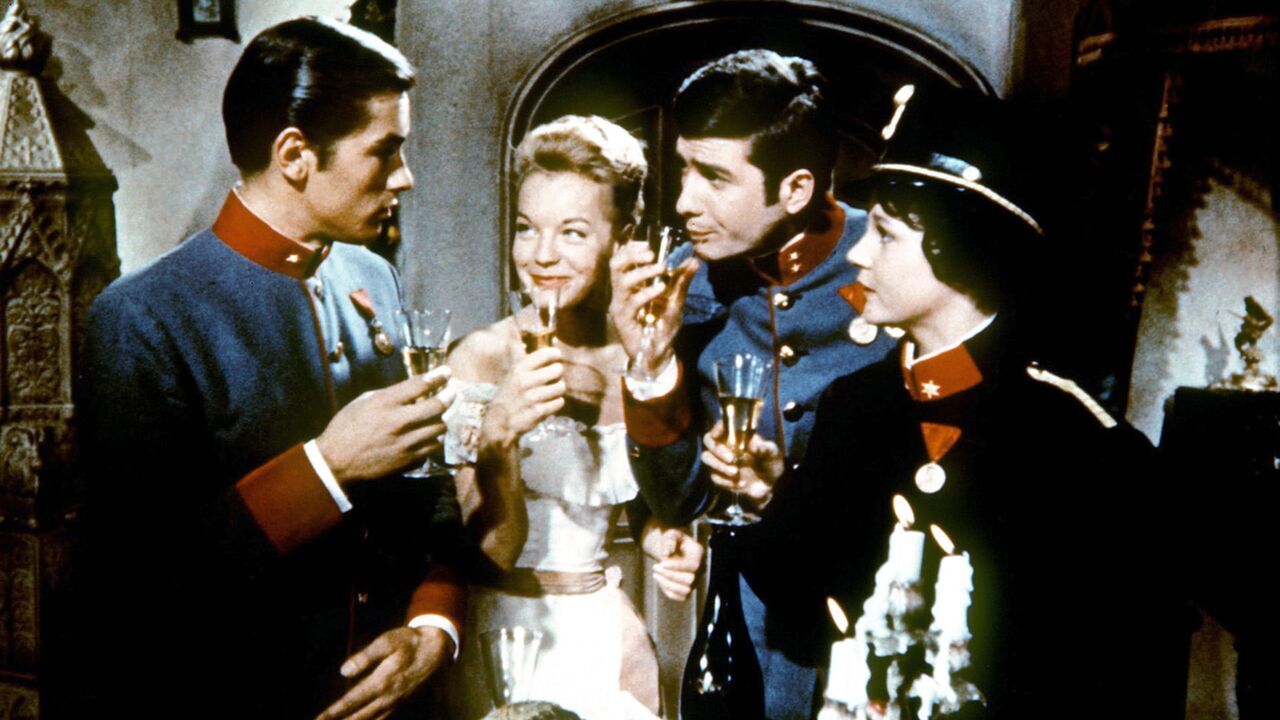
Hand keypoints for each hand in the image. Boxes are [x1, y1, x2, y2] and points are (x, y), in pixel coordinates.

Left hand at [315, 626, 450, 719]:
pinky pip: (382, 719)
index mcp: (381, 682)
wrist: (437, 650)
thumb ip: (365, 657)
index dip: (333, 712)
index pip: (352, 701)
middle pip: (359, 717)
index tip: (318, 719)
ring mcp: (396, 703)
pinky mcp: (402, 703)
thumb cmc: (410, 642)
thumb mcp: (387, 642)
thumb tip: (344, 672)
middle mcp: (388, 697)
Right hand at [317, 367, 454, 483]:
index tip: (447, 372)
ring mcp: (407, 443)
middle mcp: (400, 421)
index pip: (420, 385)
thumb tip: (413, 391)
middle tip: (453, 392)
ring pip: (439, 428)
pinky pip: (433, 447)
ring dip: (442, 419)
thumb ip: (390, 395)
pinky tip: (431, 435)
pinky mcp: (409, 460)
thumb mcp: (363, 402)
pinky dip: (434, 439)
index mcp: (385, 403)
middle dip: (450, 396)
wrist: (337, 462)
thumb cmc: (346, 428)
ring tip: (440, 415)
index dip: (438, 376)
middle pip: (438, 406)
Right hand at [481, 346, 564, 444]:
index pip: (546, 354)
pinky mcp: (538, 412)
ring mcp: (532, 397)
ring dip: (558, 389)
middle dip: (558, 373)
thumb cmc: (509, 394)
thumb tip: (515, 332)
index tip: (556, 357)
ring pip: (561, 386)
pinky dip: (556, 403)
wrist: (500, 421)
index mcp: (519, 369)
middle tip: (553, 377)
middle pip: (558, 369)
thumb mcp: (511, 373)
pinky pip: (559, 402)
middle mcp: (525, 381)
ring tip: (551, 391)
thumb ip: (517, 354)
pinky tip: (548, 403)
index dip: (555, 354)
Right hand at [608, 241, 697, 376]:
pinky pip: (631, 302)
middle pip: (616, 265)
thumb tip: (694, 260)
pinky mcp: (623, 320)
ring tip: (661, 270)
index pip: (622, 259)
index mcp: (631, 285)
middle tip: (652, 254)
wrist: (658, 354)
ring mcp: (621, 306)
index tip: (648, 245)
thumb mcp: (676, 300)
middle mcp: (622, 293)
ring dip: (642, 272)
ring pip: (622, 281)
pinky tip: (661, 290)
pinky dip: (647, 293)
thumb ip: (682, 281)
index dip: (632, 248)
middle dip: (632, 255)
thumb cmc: (662, 327)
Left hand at [642, 519, 703, 601]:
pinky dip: (668, 592)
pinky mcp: (688, 589)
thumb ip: (669, 540)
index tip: (662, 563)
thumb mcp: (670, 534)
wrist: (671, 549)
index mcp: (698, 553)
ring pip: (685, 591)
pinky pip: (681, 597)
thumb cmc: (671, 539)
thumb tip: (667, 553)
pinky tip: (659, 580)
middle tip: (655, 567)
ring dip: (668, 584)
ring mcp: (695, 580)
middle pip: (690, 580)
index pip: (692, 565)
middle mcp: (700, 569)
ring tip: (656, 574)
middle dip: (670, 575)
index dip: (677, 566)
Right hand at [702, 420, 784, 508]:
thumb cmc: (770, 463)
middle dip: (718, 449)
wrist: (770, 485)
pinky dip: (726, 481)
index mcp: (737, 435)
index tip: (718, 434)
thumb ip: (765, 448)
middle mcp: (726, 445)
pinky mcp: (720, 475)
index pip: (722, 426)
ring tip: (736, 473)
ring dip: (719, 466)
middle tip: (732, 459)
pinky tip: (741, 484)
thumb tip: (753, 444)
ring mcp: (721, 460)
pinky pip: (714, 476)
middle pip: (709, 440)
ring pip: (706, 458)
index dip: (717, 428)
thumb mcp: (773, 454)